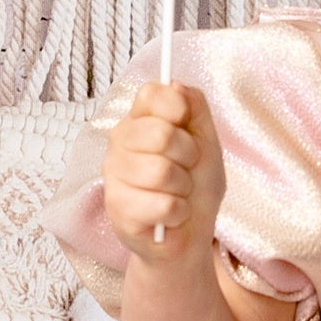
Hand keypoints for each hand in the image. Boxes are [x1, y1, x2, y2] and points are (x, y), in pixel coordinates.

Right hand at [104, 82, 225, 269]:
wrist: (190, 236)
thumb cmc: (196, 186)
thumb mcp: (207, 140)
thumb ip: (195, 108)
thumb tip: (176, 84)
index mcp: (139, 120)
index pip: (151, 94)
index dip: (176, 108)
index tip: (185, 125)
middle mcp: (119, 144)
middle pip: (160, 133)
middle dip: (188, 154)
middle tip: (186, 168)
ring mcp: (114, 177)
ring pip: (161, 171)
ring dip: (183, 188)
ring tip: (177, 194)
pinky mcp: (117, 210)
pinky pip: (163, 205)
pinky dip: (178, 213)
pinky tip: (170, 216)